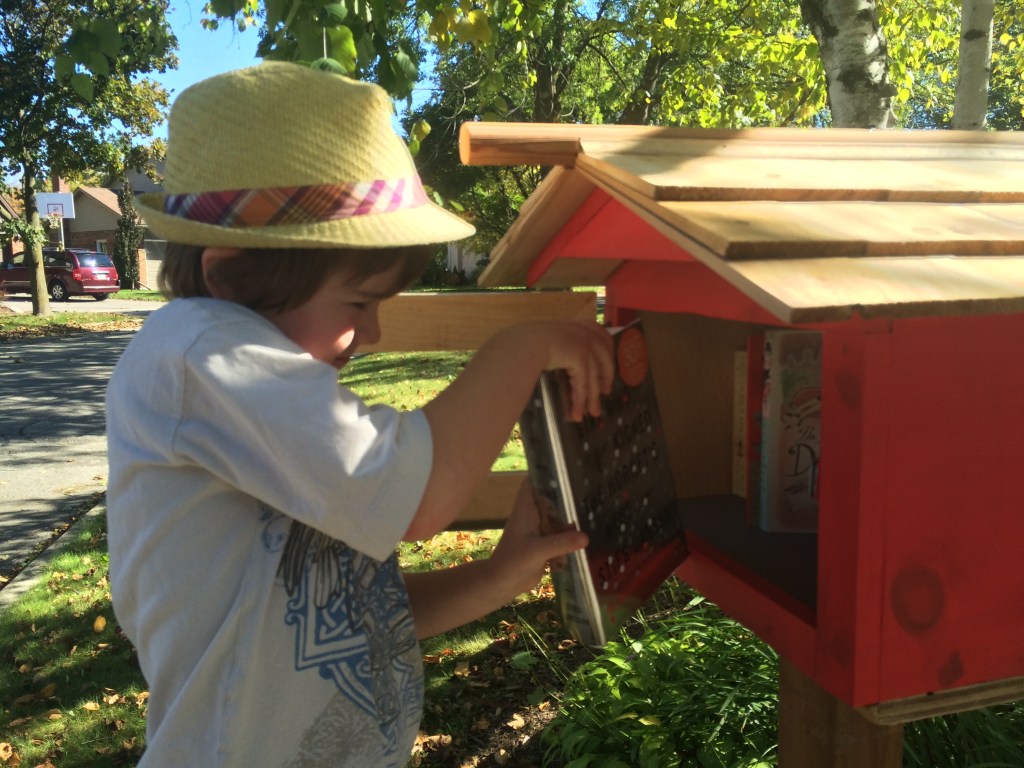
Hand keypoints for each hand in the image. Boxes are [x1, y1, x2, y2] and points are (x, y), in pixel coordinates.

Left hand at [489, 480, 588, 597]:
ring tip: (598, 508)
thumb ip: (561, 543)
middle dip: (568, 494)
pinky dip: (573, 534)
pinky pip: (563, 534)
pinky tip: (591, 534)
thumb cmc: (513, 561)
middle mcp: (534, 514)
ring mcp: (541, 529)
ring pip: (560, 516)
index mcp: (527, 508)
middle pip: (552, 497)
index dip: (548, 470)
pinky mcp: (547, 543)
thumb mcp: (537, 551)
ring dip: (573, 516)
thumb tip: (586, 537)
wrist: (502, 584)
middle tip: (593, 487)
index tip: (568, 464)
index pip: (535, 480)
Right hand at [517, 321, 614, 421]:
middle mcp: (584, 333)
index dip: (607, 353)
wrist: (524, 343)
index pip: (601, 335)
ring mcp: (584, 344)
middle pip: (604, 358)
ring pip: (594, 376)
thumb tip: (558, 360)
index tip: (607, 368)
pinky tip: (576, 412)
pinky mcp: (581, 358)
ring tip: (592, 413)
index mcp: (576, 325)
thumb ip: (557, 345)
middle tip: (605, 393)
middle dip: (606, 378)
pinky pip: (583, 384)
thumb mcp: (547, 339)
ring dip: (592, 397)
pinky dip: (579, 401)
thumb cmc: (526, 342)